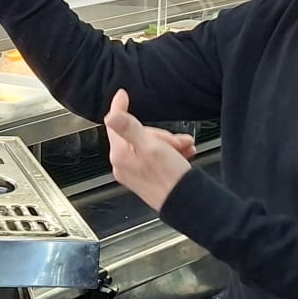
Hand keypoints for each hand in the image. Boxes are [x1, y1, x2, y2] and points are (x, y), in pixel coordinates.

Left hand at [102, 90, 195, 210]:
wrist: (186, 203)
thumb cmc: (169, 177)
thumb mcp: (150, 146)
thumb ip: (129, 129)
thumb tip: (111, 115)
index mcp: (120, 154)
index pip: (114, 123)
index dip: (119, 107)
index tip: (122, 95)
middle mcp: (123, 164)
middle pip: (137, 134)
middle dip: (160, 134)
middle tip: (175, 140)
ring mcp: (134, 172)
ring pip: (150, 145)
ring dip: (169, 143)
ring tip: (185, 147)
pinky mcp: (146, 178)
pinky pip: (156, 157)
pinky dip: (171, 153)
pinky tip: (184, 154)